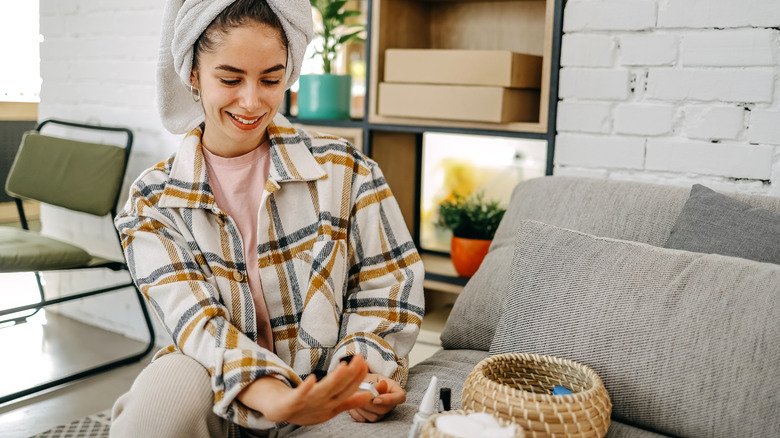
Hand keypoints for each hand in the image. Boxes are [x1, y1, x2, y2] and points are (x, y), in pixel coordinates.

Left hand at [237, 354, 373, 425]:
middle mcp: (322, 403)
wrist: (280, 412)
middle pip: (338, 388)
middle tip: (360, 359)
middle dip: (350, 374)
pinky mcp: (292, 401)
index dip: (358, 377)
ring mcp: (307, 402)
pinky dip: (306, 387)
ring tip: (344, 367)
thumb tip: (369, 395)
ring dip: (334, 379)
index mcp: (332, 404)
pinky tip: (312, 378)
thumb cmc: (307, 408)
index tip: (365, 363)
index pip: (348, 390)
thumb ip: (350, 401)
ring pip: (323, 390)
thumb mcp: (331, 406)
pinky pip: (300, 394)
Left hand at [348, 373, 406, 422]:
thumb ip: (374, 384)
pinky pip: (364, 420)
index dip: (389, 400)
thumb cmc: (367, 379)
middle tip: (358, 395)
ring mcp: (381, 413)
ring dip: (361, 408)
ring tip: (355, 397)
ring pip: (374, 417)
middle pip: (384, 409)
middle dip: (369, 404)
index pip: (400, 397)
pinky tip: (354, 404)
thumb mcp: (371, 377)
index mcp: (394, 390)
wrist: (359, 385)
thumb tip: (378, 388)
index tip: (376, 399)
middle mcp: (390, 403)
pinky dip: (356, 412)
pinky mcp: (371, 418)